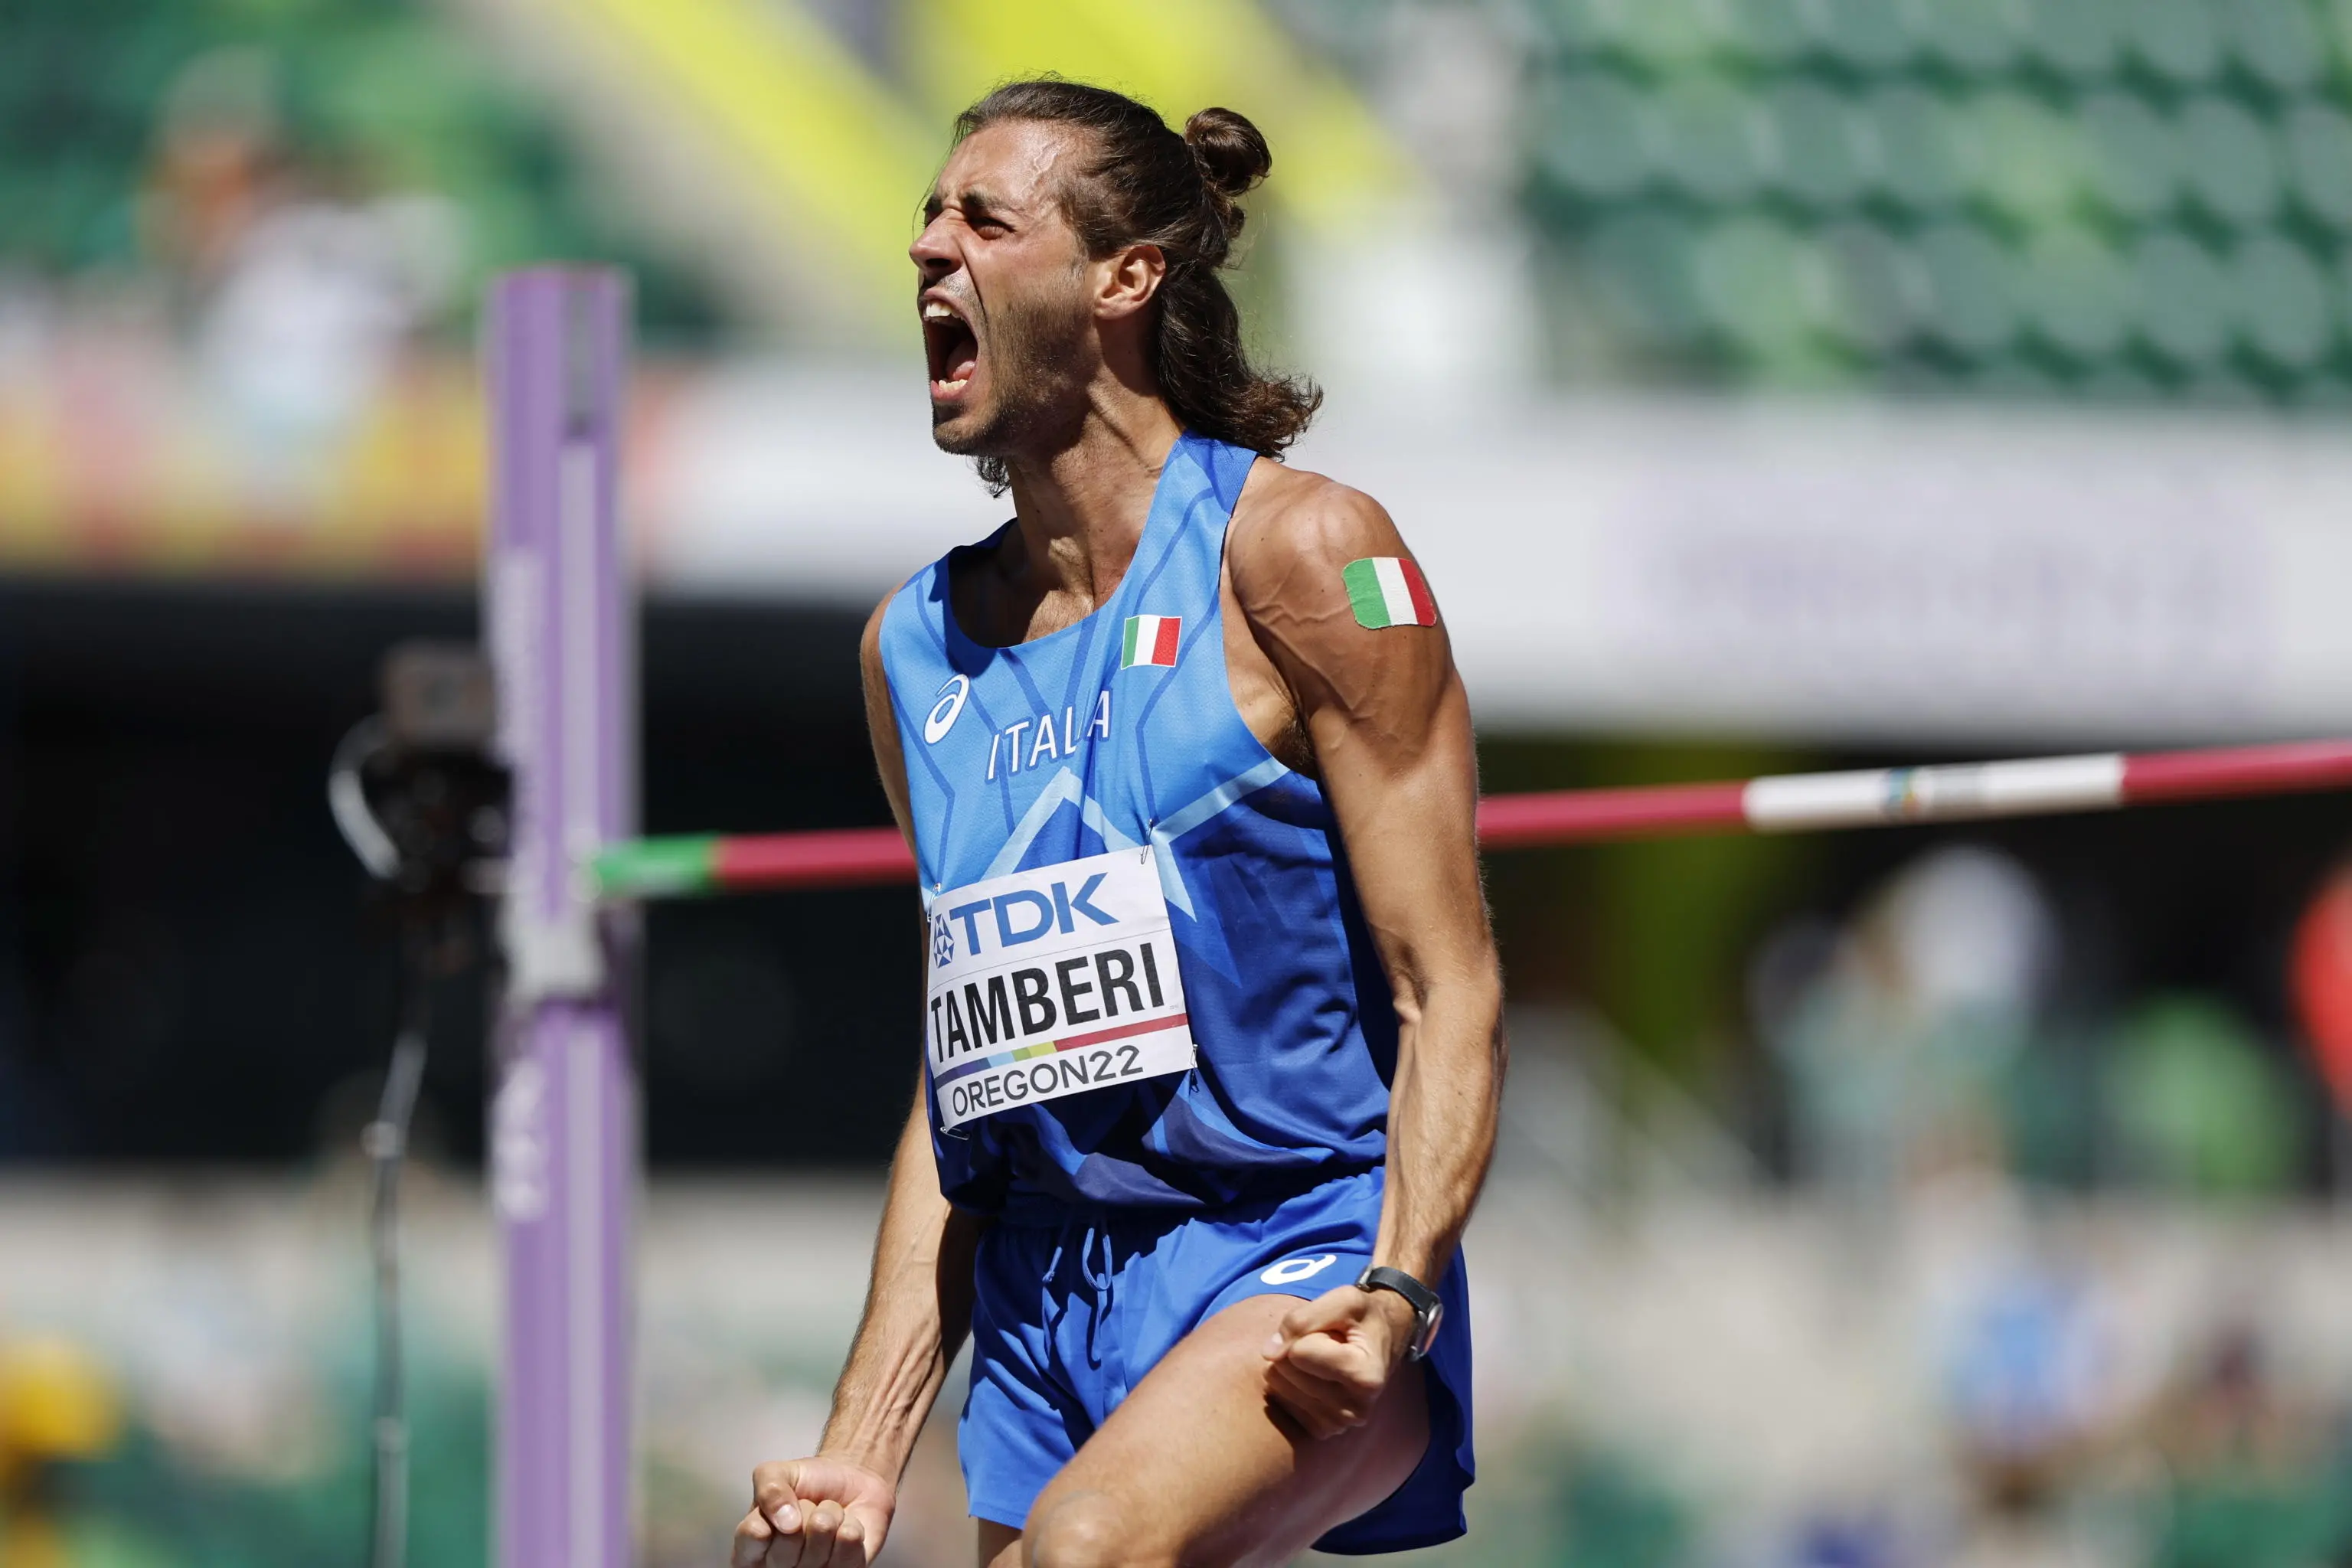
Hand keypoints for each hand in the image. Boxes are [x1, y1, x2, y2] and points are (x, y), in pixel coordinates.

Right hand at [731, 1455, 894, 1567]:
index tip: (780, 1512)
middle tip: (807, 1508)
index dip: (767, 1520)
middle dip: (803, 1512)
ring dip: (829, 1515)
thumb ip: (768, 1488)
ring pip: (820, 1539)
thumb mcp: (777, 1473)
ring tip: (826, 1517)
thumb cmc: (809, 1484)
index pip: (753, 1537)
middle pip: (788, 1541)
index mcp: (752, 1547)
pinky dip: (851, 1526)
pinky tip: (845, 1527)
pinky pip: (848, 1544)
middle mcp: (778, 1567)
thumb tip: (784, 1519)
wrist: (851, 1483)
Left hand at [1260, 1283, 1415, 1440]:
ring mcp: (1339, 1424)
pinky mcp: (1323, 1431)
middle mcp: (1356, 1409)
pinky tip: (1315, 1378)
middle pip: (1286, 1369)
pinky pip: (1280, 1404)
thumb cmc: (1364, 1317)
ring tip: (1323, 1360)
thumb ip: (1303, 1318)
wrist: (1385, 1341)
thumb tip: (1268, 1353)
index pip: (1298, 1352)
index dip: (1308, 1332)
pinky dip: (1289, 1385)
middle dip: (1297, 1348)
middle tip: (1327, 1345)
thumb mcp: (1344, 1299)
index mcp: (1365, 1377)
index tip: (1334, 1332)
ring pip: (1279, 1386)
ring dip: (1292, 1365)